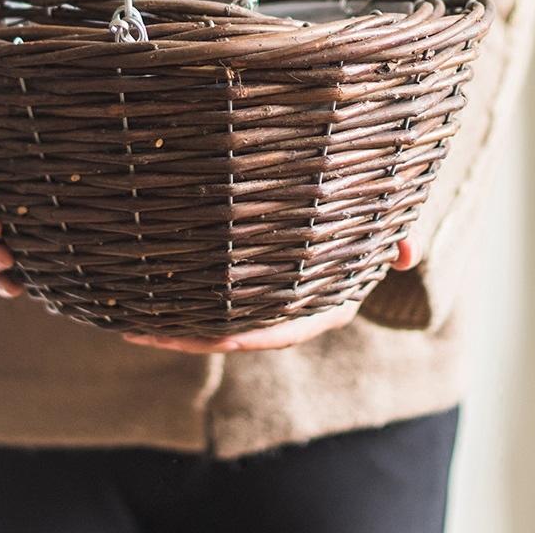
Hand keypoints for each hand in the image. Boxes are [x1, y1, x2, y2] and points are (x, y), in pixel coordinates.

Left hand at [122, 236, 421, 353]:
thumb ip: (395, 235)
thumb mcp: (380, 222)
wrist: (349, 196)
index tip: (211, 338)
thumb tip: (407, 256)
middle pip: (234, 332)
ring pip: (213, 319)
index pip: (282, 330)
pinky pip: (206, 296)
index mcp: (321, 304)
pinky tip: (140, 294)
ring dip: (171, 323)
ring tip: (127, 320)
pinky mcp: (239, 280)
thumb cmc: (362, 210)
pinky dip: (176, 299)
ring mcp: (260, 295)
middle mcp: (286, 306)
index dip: (246, 338)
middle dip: (189, 336)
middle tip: (140, 332)